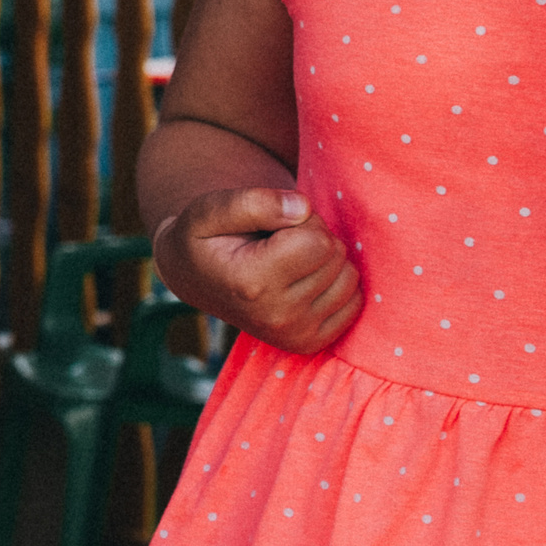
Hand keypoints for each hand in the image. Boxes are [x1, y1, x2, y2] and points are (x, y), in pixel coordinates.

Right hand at [154, 187, 359, 354]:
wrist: (192, 277)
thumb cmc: (204, 237)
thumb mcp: (212, 208)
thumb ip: (256, 202)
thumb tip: (304, 209)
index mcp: (252, 283)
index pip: (318, 241)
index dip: (302, 221)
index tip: (274, 226)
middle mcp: (276, 316)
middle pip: (335, 257)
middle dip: (313, 238)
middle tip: (278, 242)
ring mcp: (294, 334)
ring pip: (349, 278)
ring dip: (326, 261)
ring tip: (289, 261)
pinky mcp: (309, 343)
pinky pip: (353, 303)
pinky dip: (334, 284)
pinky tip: (304, 280)